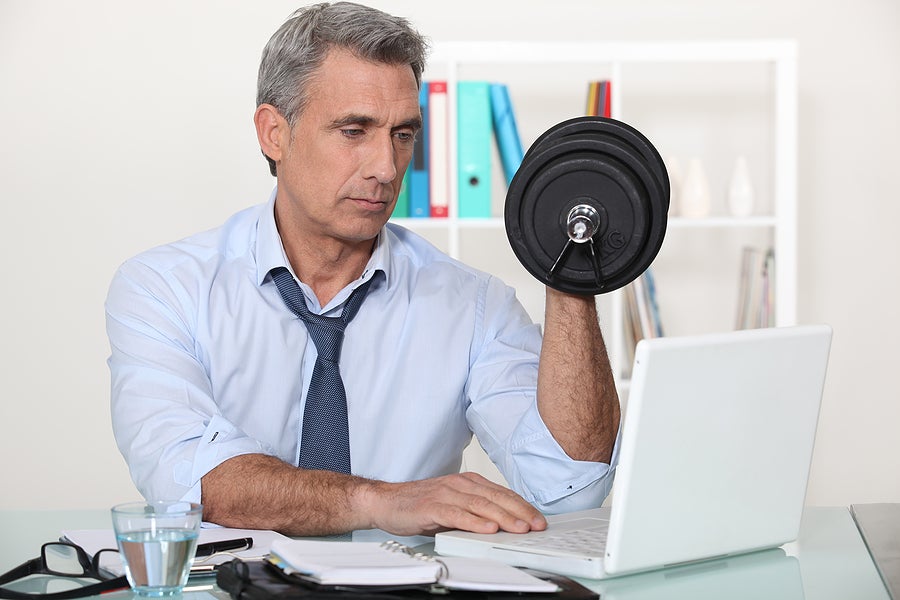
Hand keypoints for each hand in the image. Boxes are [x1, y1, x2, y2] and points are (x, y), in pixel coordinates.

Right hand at [361, 472, 547, 535]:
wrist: (386, 501)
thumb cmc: (420, 504)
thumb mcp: (454, 505)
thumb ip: (476, 512)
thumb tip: (504, 525)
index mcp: (468, 482)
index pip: (502, 493)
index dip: (522, 506)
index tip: (538, 519)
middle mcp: (459, 484)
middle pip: (496, 497)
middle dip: (520, 512)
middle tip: (537, 525)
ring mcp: (446, 494)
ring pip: (480, 505)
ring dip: (503, 517)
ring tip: (519, 528)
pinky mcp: (432, 506)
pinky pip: (457, 514)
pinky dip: (474, 522)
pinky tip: (487, 529)